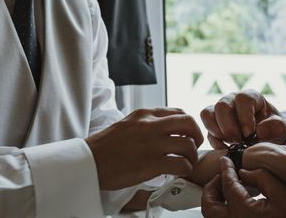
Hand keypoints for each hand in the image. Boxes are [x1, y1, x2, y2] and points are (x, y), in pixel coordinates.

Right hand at [85, 108, 202, 189]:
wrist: (89, 160)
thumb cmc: (105, 147)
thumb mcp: (126, 124)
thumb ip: (145, 124)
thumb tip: (163, 131)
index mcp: (144, 114)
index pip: (178, 112)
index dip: (188, 125)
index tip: (187, 135)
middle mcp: (150, 125)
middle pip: (188, 122)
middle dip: (196, 136)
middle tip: (192, 149)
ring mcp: (151, 143)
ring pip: (188, 144)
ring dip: (191, 157)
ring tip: (184, 164)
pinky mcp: (151, 163)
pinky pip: (181, 164)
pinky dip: (184, 170)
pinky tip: (177, 174)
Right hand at [200, 89, 285, 147]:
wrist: (265, 138)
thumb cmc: (272, 129)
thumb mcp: (281, 128)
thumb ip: (276, 127)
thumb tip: (260, 130)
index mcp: (250, 97)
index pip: (242, 99)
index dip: (245, 116)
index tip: (250, 134)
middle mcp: (232, 100)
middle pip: (222, 105)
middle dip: (229, 126)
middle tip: (239, 141)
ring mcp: (219, 111)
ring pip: (208, 113)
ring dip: (217, 131)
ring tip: (231, 144)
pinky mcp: (212, 124)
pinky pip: (205, 128)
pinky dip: (214, 140)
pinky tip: (225, 149)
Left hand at [201, 156, 285, 217]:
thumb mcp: (284, 195)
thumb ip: (261, 178)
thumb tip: (243, 173)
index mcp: (243, 212)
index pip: (227, 185)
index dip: (225, 170)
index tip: (225, 161)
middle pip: (210, 206)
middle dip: (211, 188)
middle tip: (222, 177)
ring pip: (214, 217)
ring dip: (216, 201)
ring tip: (227, 188)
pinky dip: (224, 211)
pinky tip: (235, 202)